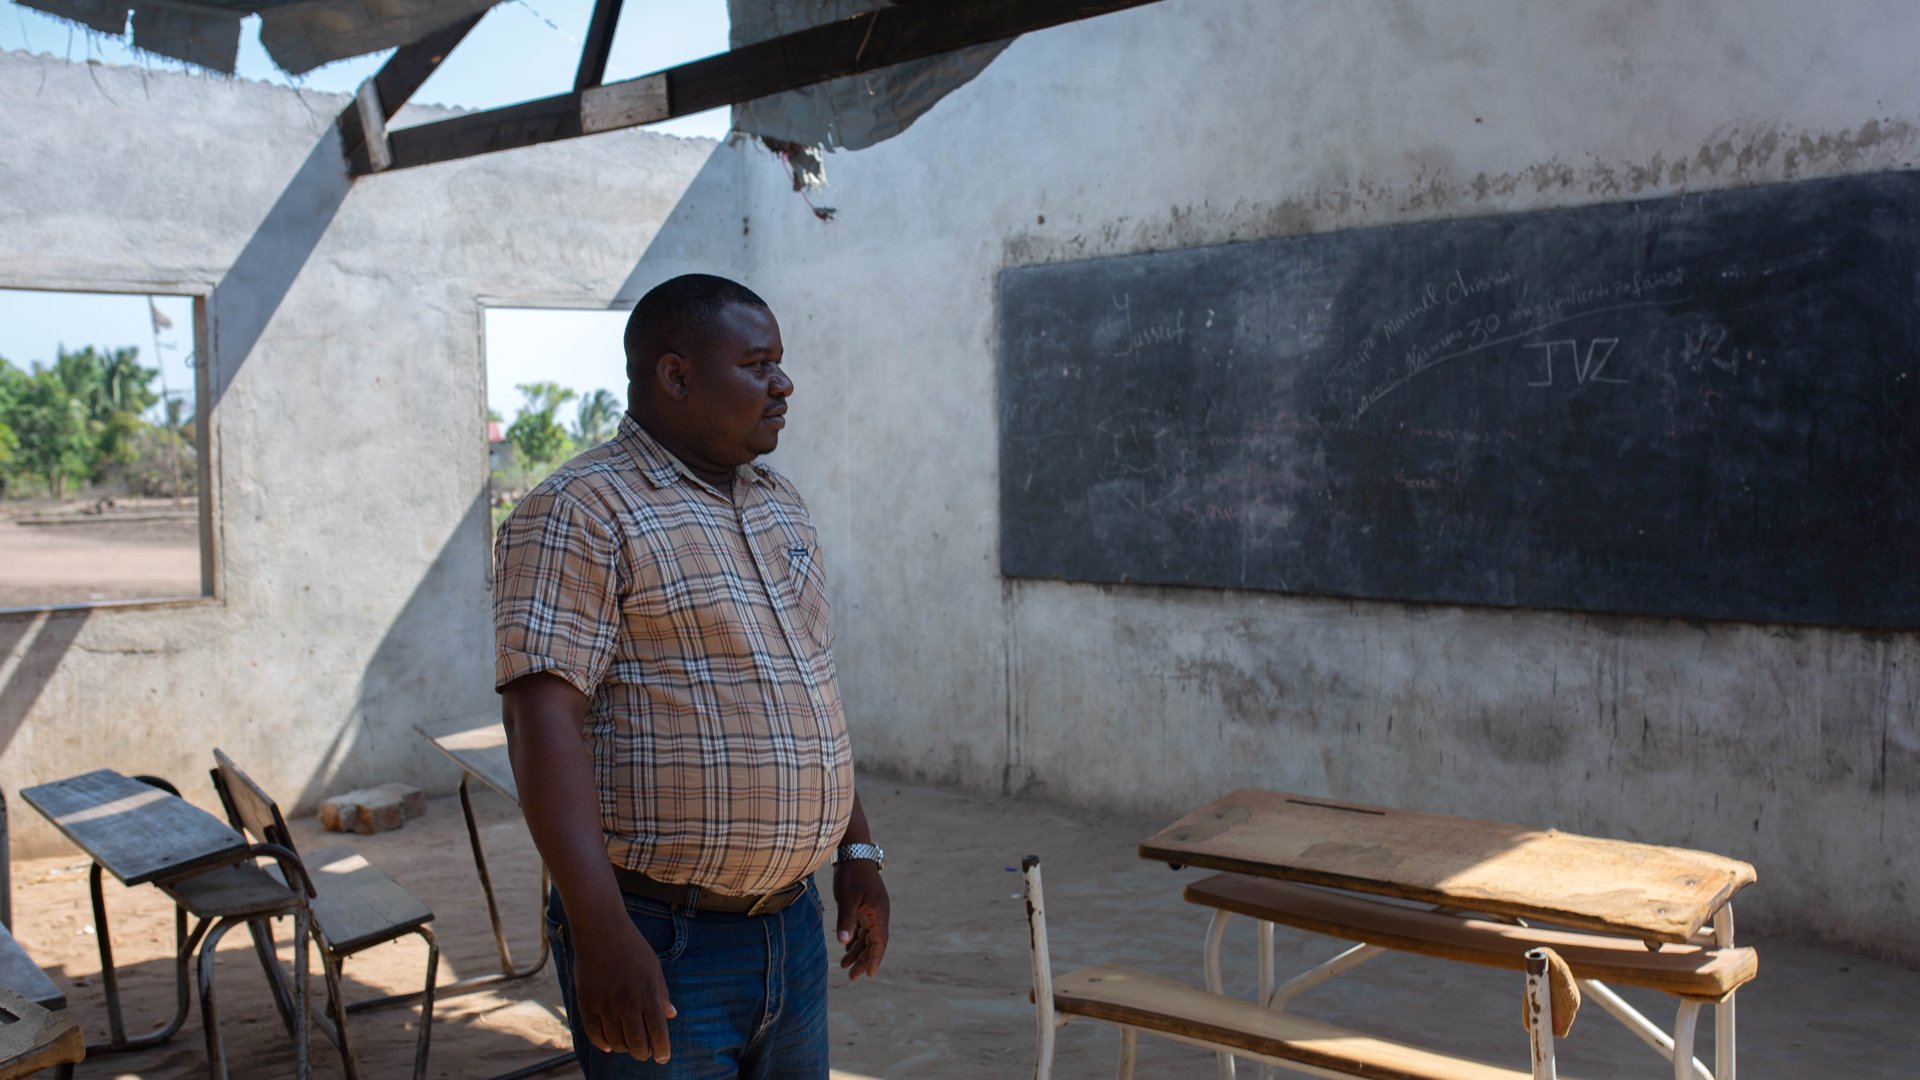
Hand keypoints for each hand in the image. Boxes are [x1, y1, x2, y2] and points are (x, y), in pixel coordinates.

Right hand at [569, 915, 677, 1061]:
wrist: (601, 930)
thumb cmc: (632, 947)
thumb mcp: (654, 967)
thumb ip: (661, 993)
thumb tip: (671, 1015)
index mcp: (648, 994)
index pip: (658, 1033)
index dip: (661, 1050)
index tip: (662, 1058)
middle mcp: (627, 1003)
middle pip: (636, 1043)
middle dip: (642, 1053)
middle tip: (645, 1053)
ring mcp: (605, 1005)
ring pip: (615, 1042)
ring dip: (623, 1048)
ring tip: (628, 1045)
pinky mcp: (586, 1003)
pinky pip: (594, 1034)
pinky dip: (602, 1043)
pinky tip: (609, 1044)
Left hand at [832, 860, 889, 979]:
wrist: (854, 852)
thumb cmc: (851, 875)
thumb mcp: (847, 898)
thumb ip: (846, 920)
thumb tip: (843, 942)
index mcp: (879, 913)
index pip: (879, 942)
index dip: (875, 959)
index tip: (869, 975)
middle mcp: (879, 914)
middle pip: (874, 943)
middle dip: (864, 960)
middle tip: (851, 977)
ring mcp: (872, 910)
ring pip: (867, 937)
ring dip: (858, 951)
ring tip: (844, 966)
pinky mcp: (865, 906)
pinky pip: (862, 928)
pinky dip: (855, 940)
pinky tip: (846, 948)